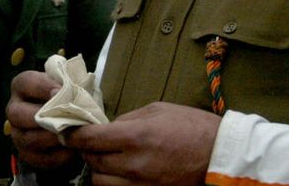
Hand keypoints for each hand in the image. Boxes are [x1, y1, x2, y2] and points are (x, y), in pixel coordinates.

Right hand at [8, 70, 76, 171]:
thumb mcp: (67, 84)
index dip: (43, 87)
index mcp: (22, 86)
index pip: (26, 82)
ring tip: (73, 134)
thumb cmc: (67, 96)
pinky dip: (58, 156)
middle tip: (66, 117)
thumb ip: (69, 85)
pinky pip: (40, 159)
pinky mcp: (27, 154)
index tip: (61, 91)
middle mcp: (14, 110)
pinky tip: (72, 149)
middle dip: (43, 116)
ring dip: (53, 137)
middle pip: (18, 114)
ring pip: (29, 139)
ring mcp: (18, 134)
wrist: (67, 119)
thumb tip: (75, 92)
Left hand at [65, 102, 219, 185]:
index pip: (89, 139)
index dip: (72, 134)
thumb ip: (127, 119)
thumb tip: (105, 127)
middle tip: (90, 141)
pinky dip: (113, 183)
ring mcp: (141, 185)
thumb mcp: (157, 110)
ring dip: (98, 169)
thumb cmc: (192, 127)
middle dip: (86, 151)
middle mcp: (134, 164)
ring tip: (106, 158)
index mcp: (135, 137)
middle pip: (92, 161)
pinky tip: (119, 171)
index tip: (66, 131)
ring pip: (101, 181)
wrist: (221, 156)